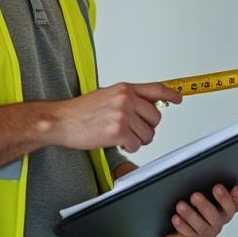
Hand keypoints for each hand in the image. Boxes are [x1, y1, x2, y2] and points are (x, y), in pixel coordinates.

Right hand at [48, 82, 180, 152]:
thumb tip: (146, 105)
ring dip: (137, 140)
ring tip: (120, 136)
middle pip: (155, 117)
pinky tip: (115, 142)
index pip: (155, 89)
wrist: (60, 120)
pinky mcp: (118, 131)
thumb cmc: (80, 112)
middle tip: (132, 131)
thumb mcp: (106, 96)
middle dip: (147, 128)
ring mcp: (123, 114)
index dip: (170, 94)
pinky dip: (128, 148)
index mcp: (124, 88)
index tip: (178, 98)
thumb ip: (128, 99)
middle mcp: (126, 99)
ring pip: (148, 134)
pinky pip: (136, 145)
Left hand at [163, 183, 237, 236]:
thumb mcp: (211, 195)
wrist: (189, 225)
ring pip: (201, 226)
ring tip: (180, 205)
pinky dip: (181, 225)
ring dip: (190, 215)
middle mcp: (219, 221)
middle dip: (205, 206)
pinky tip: (176, 218)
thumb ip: (219, 189)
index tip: (219, 187)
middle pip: (216, 216)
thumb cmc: (201, 206)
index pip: (235, 205)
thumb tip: (229, 182)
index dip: (232, 198)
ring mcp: (207, 231)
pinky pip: (188, 233)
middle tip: (195, 196)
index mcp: (226, 210)